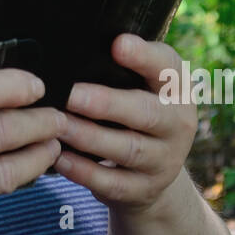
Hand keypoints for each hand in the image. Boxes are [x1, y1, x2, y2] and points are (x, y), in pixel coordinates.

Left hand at [52, 33, 196, 216]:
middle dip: (106, 103)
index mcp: (175, 88)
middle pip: (146, 112)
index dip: (144, 56)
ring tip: (58, 124)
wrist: (156, 169)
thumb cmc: (137, 111)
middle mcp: (177, 123)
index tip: (117, 44)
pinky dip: (84, 172)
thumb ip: (118, 67)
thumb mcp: (142, 85)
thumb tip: (73, 48)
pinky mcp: (144, 189)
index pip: (166, 67)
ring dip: (89, 137)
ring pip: (128, 149)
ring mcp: (164, 160)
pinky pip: (113, 182)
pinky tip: (59, 158)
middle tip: (71, 95)